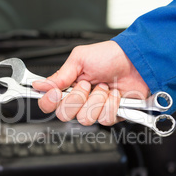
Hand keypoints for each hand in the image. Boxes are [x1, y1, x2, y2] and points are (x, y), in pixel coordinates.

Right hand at [32, 41, 149, 125]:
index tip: (57, 93)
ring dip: (97, 100)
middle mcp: (79, 101)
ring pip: (85, 118)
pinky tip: (114, 94)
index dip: (49, 102)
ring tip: (104, 86)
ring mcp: (94, 109)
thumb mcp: (80, 59)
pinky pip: (104, 119)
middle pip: (64, 114)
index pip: (48, 104)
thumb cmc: (110, 56)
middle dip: (77, 98)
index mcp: (67, 87)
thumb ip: (59, 75)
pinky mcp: (110, 115)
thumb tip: (40, 85)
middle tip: (87, 84)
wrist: (135, 62)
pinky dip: (111, 104)